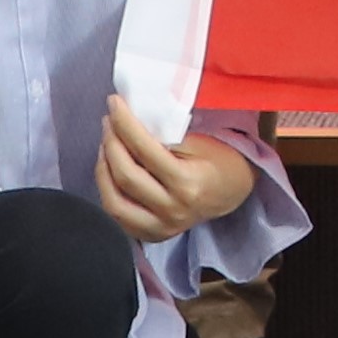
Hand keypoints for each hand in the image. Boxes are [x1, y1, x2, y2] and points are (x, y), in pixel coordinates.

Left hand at [94, 96, 255, 241]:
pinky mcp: (153, 234)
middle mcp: (172, 209)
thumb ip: (166, 136)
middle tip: (108, 121)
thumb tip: (131, 119)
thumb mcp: (201, 141)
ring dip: (103, 170)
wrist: (234, 192)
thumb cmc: (221, 159)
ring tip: (106, 145)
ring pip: (114, 202)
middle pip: (125, 175)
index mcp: (187, 183)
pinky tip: (110, 171)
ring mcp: (161, 227)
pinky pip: (119, 217)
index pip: (144, 150)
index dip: (124, 123)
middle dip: (111, 143)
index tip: (114, 103)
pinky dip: (108, 192)